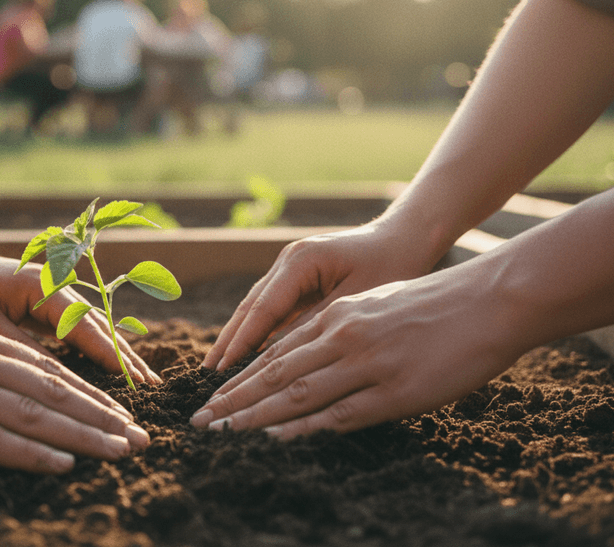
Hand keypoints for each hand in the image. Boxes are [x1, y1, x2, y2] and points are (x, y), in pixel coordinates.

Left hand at [0, 248, 159, 384]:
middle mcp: (57, 289)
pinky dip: (99, 352)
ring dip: (119, 355)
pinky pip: (80, 333)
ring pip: (95, 329)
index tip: (135, 381)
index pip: (85, 325)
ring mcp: (55, 298)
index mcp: (43, 286)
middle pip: (100, 326)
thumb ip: (21, 350)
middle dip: (126, 357)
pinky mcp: (48, 310)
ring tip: (145, 381)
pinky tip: (115, 372)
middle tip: (154, 387)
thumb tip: (58, 382)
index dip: (112, 355)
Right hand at [0, 303, 150, 472]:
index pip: (44, 368)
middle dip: (101, 416)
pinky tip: (61, 464)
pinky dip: (29, 452)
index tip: (121, 414)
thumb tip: (1, 382)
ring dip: (81, 434)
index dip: (88, 394)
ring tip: (119, 451)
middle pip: (49, 389)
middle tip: (140, 438)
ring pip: (30, 412)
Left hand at [191, 270, 533, 437]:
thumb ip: (342, 330)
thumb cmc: (437, 304)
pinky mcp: (396, 390)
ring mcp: (368, 363)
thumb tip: (312, 356)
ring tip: (222, 432)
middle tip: (199, 422)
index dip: (240, 379)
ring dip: (254, 416)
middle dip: (233, 400)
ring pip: (297, 393)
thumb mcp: (377, 306)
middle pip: (274, 374)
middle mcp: (343, 336)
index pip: (276, 352)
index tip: (212, 397)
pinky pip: (340, 413)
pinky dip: (304, 426)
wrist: (490, 299)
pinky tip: (276, 436)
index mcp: (338, 316)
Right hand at [202, 222, 433, 370]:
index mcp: (300, 260)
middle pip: (249, 308)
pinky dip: (258, 335)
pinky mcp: (298, 282)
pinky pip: (272, 313)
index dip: (241, 342)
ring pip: (256, 310)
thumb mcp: (358, 298)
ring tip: (217, 371)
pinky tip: (246, 358)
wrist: (407, 237)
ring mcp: (290, 271)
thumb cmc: (392, 265)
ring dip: (237, 340)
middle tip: (206, 376)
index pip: (262, 308)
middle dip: (227, 342)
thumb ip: (320, 325)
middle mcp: (287, 263)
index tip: (223, 371)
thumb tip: (282, 358)